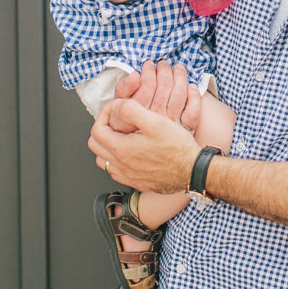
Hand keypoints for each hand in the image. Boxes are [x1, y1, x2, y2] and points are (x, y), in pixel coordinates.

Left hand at [89, 64, 201, 191]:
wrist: (192, 170)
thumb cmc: (177, 147)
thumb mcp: (154, 120)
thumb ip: (130, 110)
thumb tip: (116, 106)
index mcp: (122, 149)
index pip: (97, 130)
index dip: (104, 114)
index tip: (116, 108)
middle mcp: (121, 165)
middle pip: (95, 146)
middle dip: (102, 128)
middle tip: (115, 120)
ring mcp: (128, 176)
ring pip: (103, 160)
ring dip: (107, 145)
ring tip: (120, 135)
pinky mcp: (136, 182)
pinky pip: (116, 172)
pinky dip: (117, 160)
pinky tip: (130, 152)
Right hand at [112, 61, 201, 131]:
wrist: (145, 155)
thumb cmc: (128, 129)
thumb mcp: (118, 109)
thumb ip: (124, 90)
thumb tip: (134, 75)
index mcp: (139, 113)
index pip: (147, 85)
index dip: (148, 72)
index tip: (148, 65)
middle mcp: (157, 118)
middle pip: (164, 87)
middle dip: (164, 70)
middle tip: (162, 64)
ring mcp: (172, 124)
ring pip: (179, 94)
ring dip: (180, 76)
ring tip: (177, 68)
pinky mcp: (184, 129)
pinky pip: (193, 111)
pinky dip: (194, 96)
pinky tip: (190, 86)